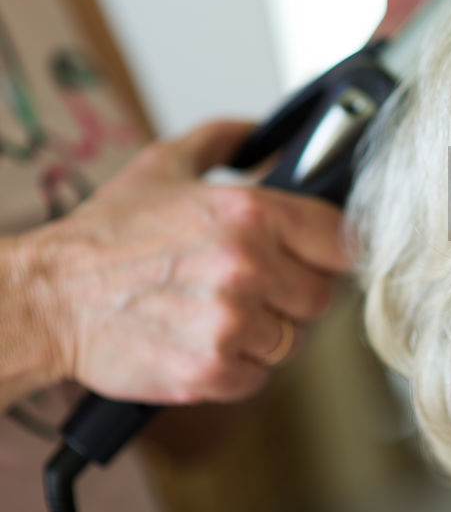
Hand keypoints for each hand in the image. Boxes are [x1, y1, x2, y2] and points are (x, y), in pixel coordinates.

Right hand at [12, 120, 349, 403]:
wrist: (46, 299)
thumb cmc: (103, 239)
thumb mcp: (164, 166)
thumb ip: (224, 140)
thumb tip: (263, 133)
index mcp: (250, 212)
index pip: (343, 241)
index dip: (331, 253)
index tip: (317, 259)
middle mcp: (248, 266)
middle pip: (321, 297)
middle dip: (292, 297)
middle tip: (253, 290)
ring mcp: (231, 322)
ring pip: (292, 341)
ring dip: (263, 335)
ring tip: (216, 315)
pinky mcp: (211, 371)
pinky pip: (258, 378)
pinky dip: (236, 369)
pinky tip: (201, 343)